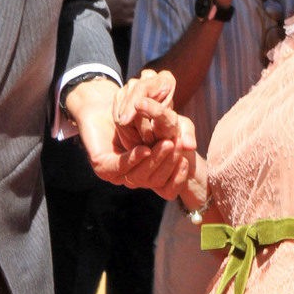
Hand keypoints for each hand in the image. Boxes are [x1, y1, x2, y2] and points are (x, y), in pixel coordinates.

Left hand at [68, 71, 196, 196]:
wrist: (104, 104)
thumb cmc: (140, 114)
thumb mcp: (167, 123)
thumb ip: (182, 133)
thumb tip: (190, 147)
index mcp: (150, 172)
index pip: (168, 188)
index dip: (178, 179)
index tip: (186, 161)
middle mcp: (135, 177)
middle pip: (154, 181)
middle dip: (167, 164)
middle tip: (175, 147)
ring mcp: (118, 175)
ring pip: (138, 177)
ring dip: (154, 161)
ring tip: (165, 145)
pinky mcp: (103, 168)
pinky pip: (120, 168)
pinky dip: (133, 159)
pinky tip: (144, 149)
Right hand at [100, 0, 139, 27]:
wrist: (95, 13)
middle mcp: (128, 3)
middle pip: (140, 1)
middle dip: (139, 0)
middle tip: (135, 2)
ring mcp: (128, 12)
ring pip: (139, 10)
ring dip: (138, 9)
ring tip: (134, 9)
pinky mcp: (126, 21)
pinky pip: (135, 19)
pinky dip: (135, 18)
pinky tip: (132, 17)